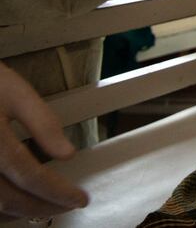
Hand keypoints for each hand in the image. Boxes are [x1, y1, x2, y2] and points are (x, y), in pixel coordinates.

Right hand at [0, 62, 87, 220]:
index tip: (79, 198)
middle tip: (67, 205)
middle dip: (43, 207)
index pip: (30, 176)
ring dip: (21, 212)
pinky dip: (0, 207)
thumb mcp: (16, 93)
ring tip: (46, 206)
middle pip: (10, 199)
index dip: (57, 192)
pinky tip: (15, 203)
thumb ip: (42, 123)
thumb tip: (67, 154)